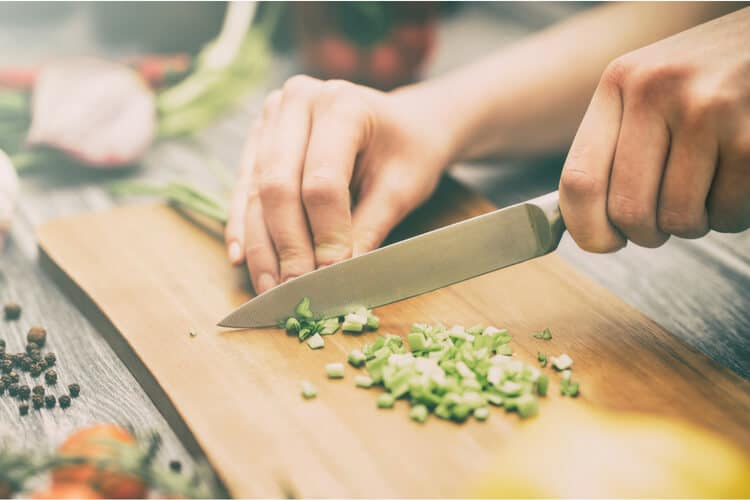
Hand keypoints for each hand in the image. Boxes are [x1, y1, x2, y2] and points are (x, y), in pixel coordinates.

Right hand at [225, 76, 455, 293]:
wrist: (403, 123)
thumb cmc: (410, 151)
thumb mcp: (402, 189)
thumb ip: (368, 229)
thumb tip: (337, 278)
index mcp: (341, 104)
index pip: (322, 182)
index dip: (325, 235)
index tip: (331, 277)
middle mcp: (297, 102)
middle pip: (278, 185)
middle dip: (286, 245)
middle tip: (294, 290)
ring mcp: (271, 117)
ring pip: (255, 190)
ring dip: (261, 245)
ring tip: (270, 289)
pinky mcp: (258, 138)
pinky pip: (243, 186)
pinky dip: (243, 226)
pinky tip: (242, 258)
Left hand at [559, 7, 749, 251]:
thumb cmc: (708, 76)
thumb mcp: (649, 88)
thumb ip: (615, 144)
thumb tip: (586, 225)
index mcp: (619, 83)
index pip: (579, 180)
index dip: (587, 229)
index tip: (604, 241)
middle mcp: (656, 91)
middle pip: (629, 211)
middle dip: (648, 233)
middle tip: (665, 218)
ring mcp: (707, 110)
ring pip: (680, 219)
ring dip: (693, 223)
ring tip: (705, 191)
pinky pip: (727, 213)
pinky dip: (730, 215)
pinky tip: (735, 181)